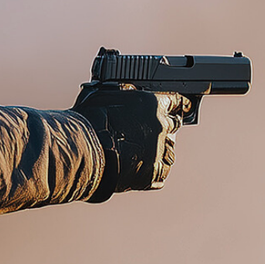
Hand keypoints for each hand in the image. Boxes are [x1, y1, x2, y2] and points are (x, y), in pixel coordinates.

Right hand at [72, 82, 179, 198]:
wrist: (84, 152)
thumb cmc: (90, 121)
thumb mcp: (106, 94)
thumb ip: (124, 92)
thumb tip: (128, 90)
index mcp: (153, 104)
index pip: (177, 101)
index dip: (177, 104)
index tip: (180, 107)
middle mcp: (161, 126)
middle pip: (175, 125)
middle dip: (166, 127)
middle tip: (150, 131)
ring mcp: (159, 151)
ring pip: (170, 150)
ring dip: (160, 150)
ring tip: (142, 152)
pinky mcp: (153, 173)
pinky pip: (161, 173)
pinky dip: (154, 171)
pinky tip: (141, 168)